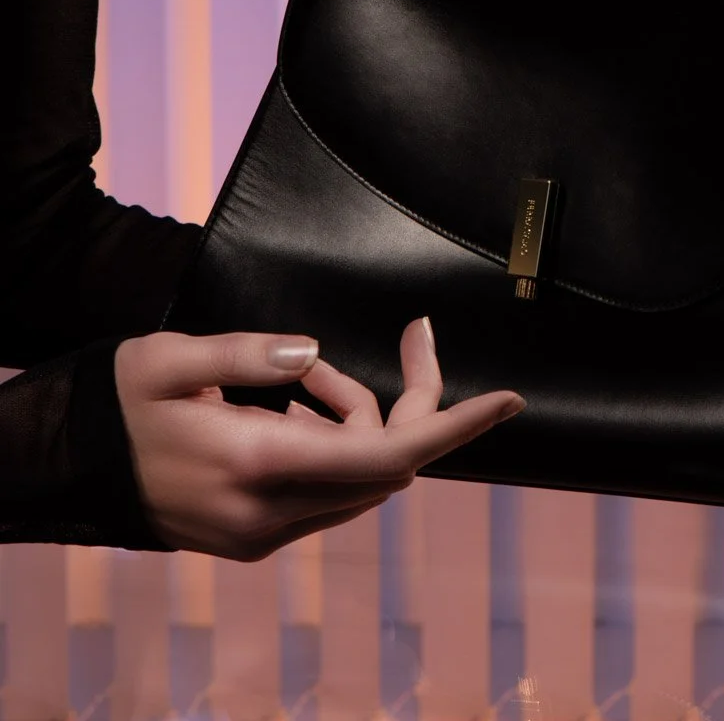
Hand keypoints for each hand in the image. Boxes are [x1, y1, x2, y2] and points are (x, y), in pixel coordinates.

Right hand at [114, 318, 520, 558]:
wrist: (58, 470)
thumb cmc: (111, 406)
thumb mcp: (168, 358)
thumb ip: (249, 353)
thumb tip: (313, 355)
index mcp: (256, 466)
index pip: (387, 453)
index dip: (453, 425)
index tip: (508, 399)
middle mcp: (268, 516)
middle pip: (382, 462)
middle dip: (394, 399)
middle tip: (381, 341)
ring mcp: (261, 536)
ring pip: (356, 475)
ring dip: (350, 417)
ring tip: (290, 376)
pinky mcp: (252, 538)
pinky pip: (324, 488)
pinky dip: (326, 441)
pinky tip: (281, 407)